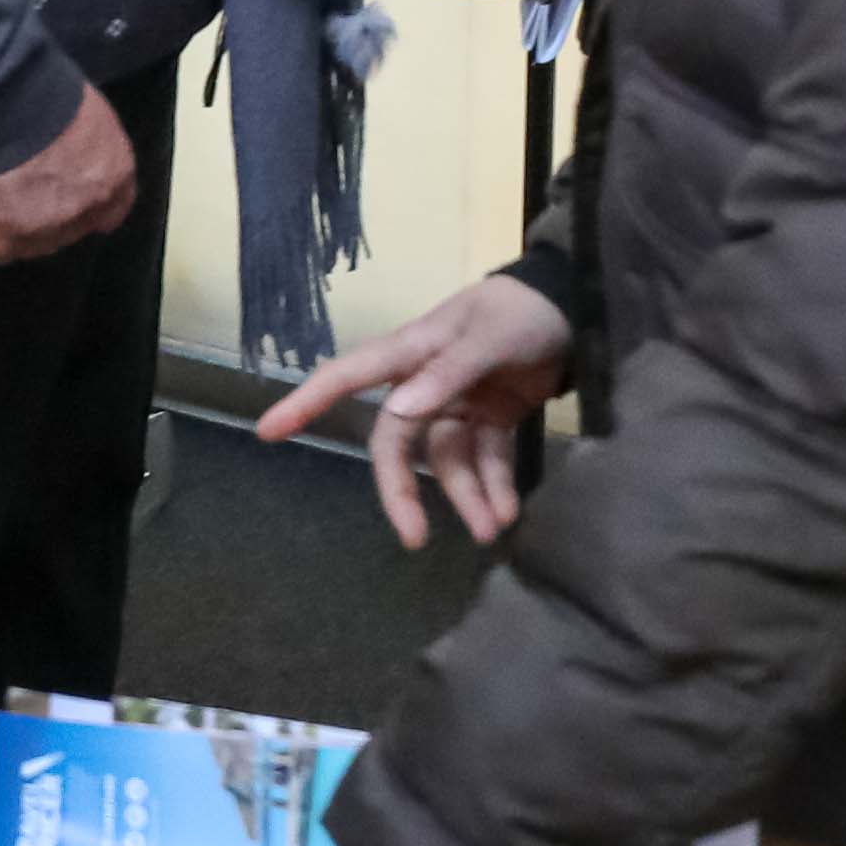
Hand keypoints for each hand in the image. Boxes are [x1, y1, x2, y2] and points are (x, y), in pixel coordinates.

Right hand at [0, 84, 140, 265]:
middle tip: (17, 198)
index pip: (114, 208)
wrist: (14, 95)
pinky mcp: (14, 229)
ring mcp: (54, 222)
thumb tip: (63, 145)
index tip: (66, 200)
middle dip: (44, 218)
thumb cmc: (49, 88)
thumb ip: (85, 139)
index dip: (88, 209)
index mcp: (116, 172)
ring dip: (6, 226)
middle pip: (69, 230)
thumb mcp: (86, 110)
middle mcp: (92, 204)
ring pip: (31, 244)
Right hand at [252, 270, 580, 549]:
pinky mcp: (492, 417)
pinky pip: (485, 459)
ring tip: (492, 529)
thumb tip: (399, 411)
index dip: (306, 401)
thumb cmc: (523, 311)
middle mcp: (426, 383)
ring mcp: (459, 402)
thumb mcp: (490, 335)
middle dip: (404, 490)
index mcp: (413, 353)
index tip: (269, 432)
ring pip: (448, 460)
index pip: (348, 376)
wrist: (576, 306)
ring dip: (467, 496)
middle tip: (414, 539)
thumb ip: (448, 372)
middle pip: (399, 442)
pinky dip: (495, 486)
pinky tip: (507, 512)